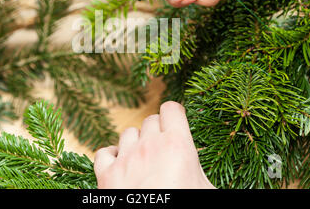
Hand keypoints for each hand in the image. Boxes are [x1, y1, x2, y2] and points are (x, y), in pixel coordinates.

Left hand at [94, 101, 214, 188]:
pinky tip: (121, 165)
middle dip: (158, 130)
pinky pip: (104, 152)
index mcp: (177, 145)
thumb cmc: (185, 205)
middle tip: (164, 148)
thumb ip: (198, 168)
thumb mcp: (205, 188)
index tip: (176, 123)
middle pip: (150, 120)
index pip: (172, 109)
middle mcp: (149, 145)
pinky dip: (112, 156)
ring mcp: (125, 159)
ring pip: (128, 133)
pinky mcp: (106, 175)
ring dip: (136, 142)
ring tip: (144, 159)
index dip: (175, 115)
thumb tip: (201, 167)